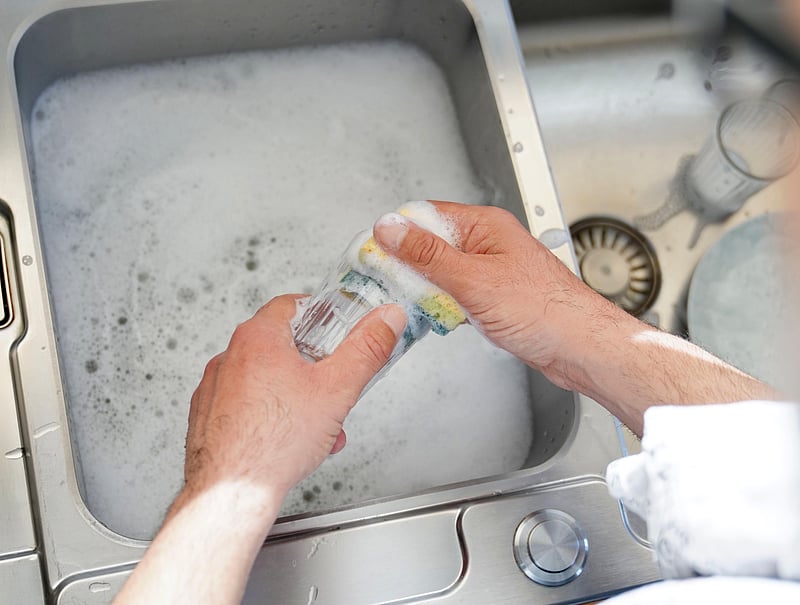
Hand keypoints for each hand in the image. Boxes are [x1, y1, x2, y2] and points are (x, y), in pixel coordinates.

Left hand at [114, 295, 404, 604]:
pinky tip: (291, 440)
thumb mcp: (338, 388)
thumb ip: (367, 348)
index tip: (340, 328)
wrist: (231, 493)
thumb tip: (386, 319)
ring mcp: (215, 388)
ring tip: (318, 425)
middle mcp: (229, 357)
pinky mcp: (208, 417)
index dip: (323, 315)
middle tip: (334, 384)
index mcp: (257, 338)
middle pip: (282, 345)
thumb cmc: (273, 443)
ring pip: (266, 380)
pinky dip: (271, 416)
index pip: (293, 305)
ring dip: (298, 396)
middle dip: (316, 368)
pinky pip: (247, 405)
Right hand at [374, 201, 778, 434]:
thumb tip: (391, 229)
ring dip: (429, 289)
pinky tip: (446, 317)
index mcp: (485, 226)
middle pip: (432, 245)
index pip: (426, 216)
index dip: (397, 234)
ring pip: (444, 272)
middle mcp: (489, 243)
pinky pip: (458, 293)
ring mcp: (492, 270)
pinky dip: (446, 305)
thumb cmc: (544, 312)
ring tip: (426, 306)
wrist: (580, 348)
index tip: (374, 254)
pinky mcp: (496, 295)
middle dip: (411, 267)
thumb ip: (427, 254)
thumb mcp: (473, 280)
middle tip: (394, 287)